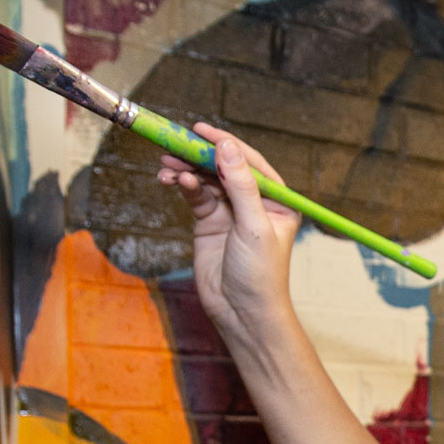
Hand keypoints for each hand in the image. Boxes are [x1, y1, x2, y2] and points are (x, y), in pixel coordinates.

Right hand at [157, 123, 302, 353]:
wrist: (241, 313)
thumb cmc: (259, 274)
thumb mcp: (253, 225)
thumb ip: (240, 185)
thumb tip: (226, 146)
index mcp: (276, 200)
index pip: (249, 162)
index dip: (225, 143)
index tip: (201, 130)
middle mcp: (254, 202)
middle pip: (224, 167)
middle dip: (199, 155)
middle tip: (174, 143)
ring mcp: (230, 212)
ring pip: (206, 179)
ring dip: (186, 169)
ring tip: (166, 165)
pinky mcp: (209, 223)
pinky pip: (195, 195)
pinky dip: (183, 186)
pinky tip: (172, 181)